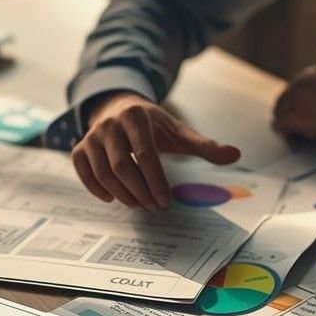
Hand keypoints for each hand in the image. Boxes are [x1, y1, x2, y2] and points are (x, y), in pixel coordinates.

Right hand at [71, 92, 239, 209]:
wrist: (120, 108)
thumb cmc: (153, 125)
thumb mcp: (179, 131)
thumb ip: (205, 145)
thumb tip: (235, 154)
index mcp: (136, 116)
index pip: (146, 155)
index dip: (156, 181)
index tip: (166, 202)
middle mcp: (110, 124)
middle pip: (122, 167)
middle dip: (140, 192)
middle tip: (155, 207)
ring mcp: (92, 136)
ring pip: (103, 173)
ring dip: (123, 195)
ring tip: (140, 205)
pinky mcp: (80, 147)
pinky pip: (83, 172)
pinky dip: (96, 189)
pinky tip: (114, 199)